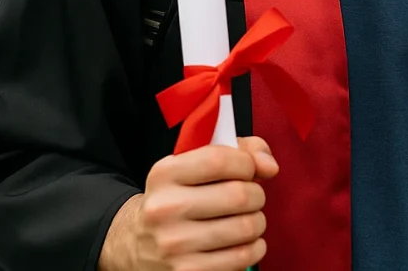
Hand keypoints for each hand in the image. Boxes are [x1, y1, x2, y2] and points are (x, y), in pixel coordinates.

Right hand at [100, 137, 278, 270]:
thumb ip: (240, 150)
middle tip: (250, 198)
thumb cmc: (178, 198)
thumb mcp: (194, 165)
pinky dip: (254, 248)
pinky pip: (243, 257)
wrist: (137, 245)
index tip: (248, 170)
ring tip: (246, 220)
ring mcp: (174, 245)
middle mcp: (165, 209)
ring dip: (257, 222)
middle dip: (256, 195)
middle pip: (239, 195)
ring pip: (247, 227)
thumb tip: (269, 167)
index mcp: (164, 174)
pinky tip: (243, 242)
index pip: (220, 160)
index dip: (246, 163)